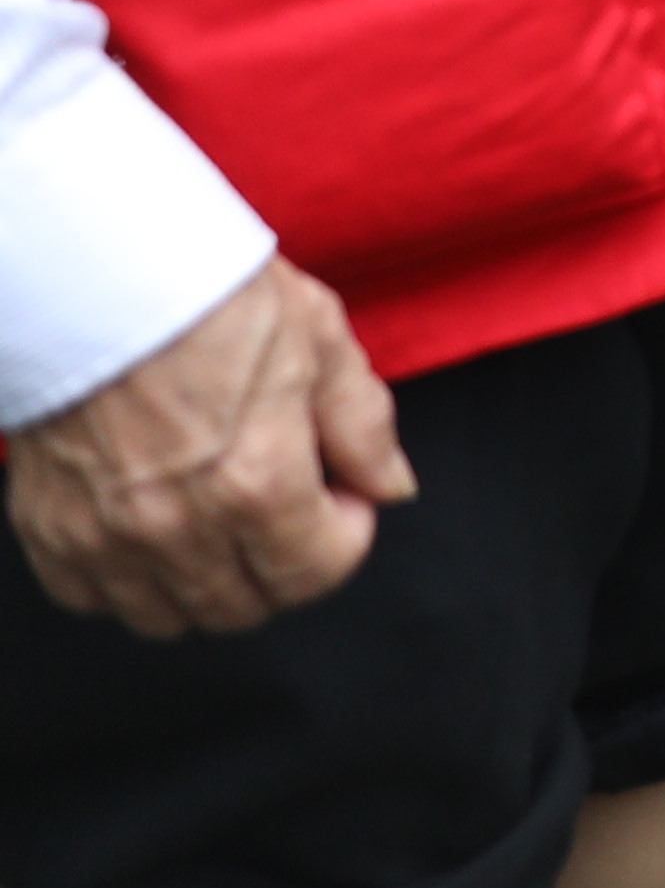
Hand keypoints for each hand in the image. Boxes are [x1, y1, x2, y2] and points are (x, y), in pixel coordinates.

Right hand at [8, 258, 407, 635]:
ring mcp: (105, 535)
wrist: (96, 271)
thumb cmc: (210, 293)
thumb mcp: (320, 340)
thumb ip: (364, 427)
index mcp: (258, 481)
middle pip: (247, 605)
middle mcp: (179, 525)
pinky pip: (96, 598)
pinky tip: (156, 524)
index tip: (342, 493)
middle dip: (285, 562)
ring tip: (224, 514)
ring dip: (211, 580)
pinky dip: (130, 579)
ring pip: (171, 616)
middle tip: (290, 502)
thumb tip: (392, 487)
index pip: (318, 572)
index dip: (347, 533)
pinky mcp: (49, 529)